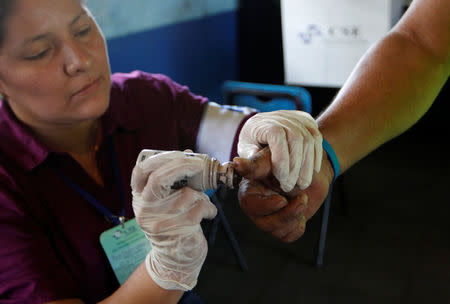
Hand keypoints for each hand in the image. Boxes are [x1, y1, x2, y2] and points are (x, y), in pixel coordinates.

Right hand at [131, 150, 216, 290]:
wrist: (175, 259)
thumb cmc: (173, 222)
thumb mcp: (165, 202)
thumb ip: (174, 179)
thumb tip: (190, 154)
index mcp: (140, 198)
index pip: (141, 171)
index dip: (161, 158)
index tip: (179, 154)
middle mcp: (145, 209)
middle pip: (159, 179)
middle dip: (183, 166)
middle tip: (199, 163)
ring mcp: (161, 221)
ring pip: (187, 194)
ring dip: (202, 194)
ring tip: (202, 202)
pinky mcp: (179, 230)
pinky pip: (201, 208)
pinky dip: (210, 208)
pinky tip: (208, 213)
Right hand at [234, 148, 333, 241]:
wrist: (309, 170)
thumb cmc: (287, 160)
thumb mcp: (273, 159)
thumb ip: (256, 164)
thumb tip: (237, 162)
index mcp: (249, 190)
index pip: (249, 204)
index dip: (266, 206)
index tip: (282, 200)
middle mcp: (256, 206)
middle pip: (263, 223)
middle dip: (285, 215)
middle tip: (302, 198)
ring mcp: (268, 217)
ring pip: (276, 231)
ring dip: (294, 218)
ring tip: (303, 199)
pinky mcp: (281, 226)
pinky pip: (287, 236)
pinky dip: (298, 226)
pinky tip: (301, 210)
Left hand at [238, 110, 321, 191]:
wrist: (261, 128)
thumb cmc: (252, 143)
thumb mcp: (245, 152)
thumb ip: (247, 159)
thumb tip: (239, 165)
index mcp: (262, 123)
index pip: (277, 136)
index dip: (282, 160)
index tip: (282, 180)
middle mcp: (280, 116)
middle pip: (296, 138)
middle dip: (296, 166)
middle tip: (292, 186)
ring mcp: (295, 117)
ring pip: (309, 139)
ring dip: (307, 164)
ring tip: (302, 183)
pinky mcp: (306, 120)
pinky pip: (316, 137)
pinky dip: (316, 156)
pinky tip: (311, 172)